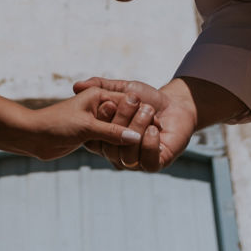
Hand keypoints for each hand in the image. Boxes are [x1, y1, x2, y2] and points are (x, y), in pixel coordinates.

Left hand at [23, 87, 149, 160]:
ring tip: (146, 145)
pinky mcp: (92, 134)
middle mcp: (99, 106)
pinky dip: (119, 144)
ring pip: (120, 128)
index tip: (158, 126)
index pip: (128, 103)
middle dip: (138, 125)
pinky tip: (131, 152)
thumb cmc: (56, 124)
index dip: (142, 115)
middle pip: (126, 115)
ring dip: (128, 136)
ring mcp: (96, 120)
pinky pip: (111, 138)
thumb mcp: (86, 127)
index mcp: (99, 96)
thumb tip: (135, 138)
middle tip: (156, 134)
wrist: (33, 135)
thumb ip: (112, 132)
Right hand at [74, 77, 196, 171]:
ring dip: (137, 128)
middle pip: (110, 148)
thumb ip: (101, 87)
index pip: (94, 139)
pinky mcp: (154, 164)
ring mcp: (135, 162)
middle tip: (134, 101)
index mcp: (106, 139)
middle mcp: (117, 153)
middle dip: (121, 121)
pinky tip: (154, 128)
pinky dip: (149, 143)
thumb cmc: (147, 98)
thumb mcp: (123, 89)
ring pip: (127, 156)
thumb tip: (76, 86)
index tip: (110, 103)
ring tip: (148, 111)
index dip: (101, 122)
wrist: (175, 104)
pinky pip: (147, 163)